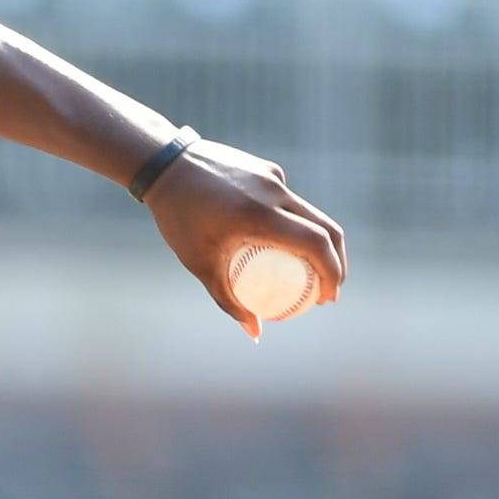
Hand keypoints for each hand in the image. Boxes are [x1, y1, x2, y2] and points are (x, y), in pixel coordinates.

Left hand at [148, 138, 345, 337]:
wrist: (163, 164)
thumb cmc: (177, 218)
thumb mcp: (199, 262)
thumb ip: (227, 299)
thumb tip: (255, 333)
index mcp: (260, 214)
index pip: (315, 243)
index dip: (332, 271)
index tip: (328, 298)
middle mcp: (274, 192)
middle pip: (326, 228)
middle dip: (336, 262)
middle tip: (328, 290)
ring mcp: (273, 177)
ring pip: (309, 213)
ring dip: (318, 241)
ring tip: (310, 269)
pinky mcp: (267, 168)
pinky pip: (287, 199)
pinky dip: (290, 222)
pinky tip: (276, 239)